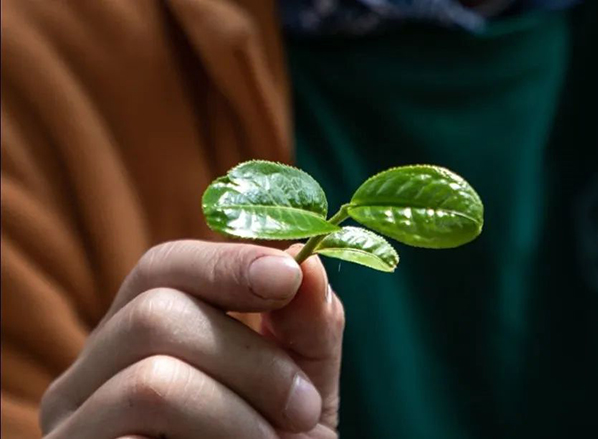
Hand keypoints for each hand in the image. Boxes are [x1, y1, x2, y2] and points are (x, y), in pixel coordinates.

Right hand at [40, 240, 343, 437]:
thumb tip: (307, 262)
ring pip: (151, 378)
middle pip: (155, 313)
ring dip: (237, 410)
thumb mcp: (302, 379)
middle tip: (304, 406)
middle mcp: (94, 368)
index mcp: (142, 331)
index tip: (286, 276)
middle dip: (250, 357)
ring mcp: (76, 420)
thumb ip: (306, 324)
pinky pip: (138, 433)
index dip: (226, 263)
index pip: (163, 267)